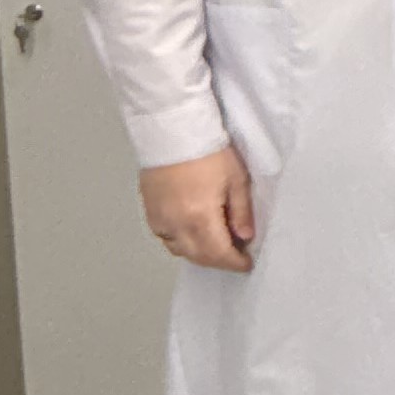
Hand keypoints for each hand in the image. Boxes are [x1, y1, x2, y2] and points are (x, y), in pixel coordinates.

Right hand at [140, 144, 254, 272]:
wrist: (173, 130)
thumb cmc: (208, 150)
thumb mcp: (236, 179)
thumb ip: (241, 212)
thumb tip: (244, 236)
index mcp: (199, 217)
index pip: (218, 253)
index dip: (234, 263)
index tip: (246, 264)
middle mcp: (176, 223)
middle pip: (198, 256)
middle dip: (218, 261)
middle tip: (234, 256)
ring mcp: (159, 218)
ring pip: (179, 250)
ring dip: (199, 253)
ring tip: (215, 244)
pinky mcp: (149, 211)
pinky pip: (165, 238)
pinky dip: (180, 242)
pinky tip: (192, 232)